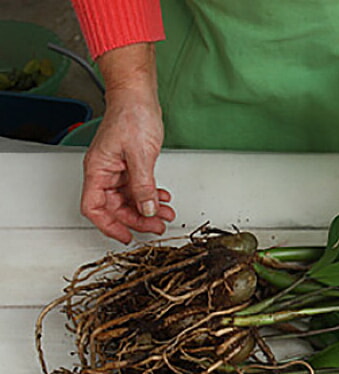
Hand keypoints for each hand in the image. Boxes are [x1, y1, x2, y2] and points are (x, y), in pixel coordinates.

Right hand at [80, 43, 173, 243]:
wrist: (138, 95)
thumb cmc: (132, 115)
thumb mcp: (140, 155)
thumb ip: (143, 185)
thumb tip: (147, 208)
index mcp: (98, 170)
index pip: (94, 207)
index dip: (109, 226)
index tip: (126, 236)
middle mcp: (104, 171)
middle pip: (114, 207)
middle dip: (137, 219)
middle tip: (157, 226)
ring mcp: (116, 169)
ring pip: (128, 199)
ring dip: (147, 209)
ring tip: (165, 214)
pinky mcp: (129, 165)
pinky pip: (137, 188)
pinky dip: (150, 195)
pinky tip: (162, 198)